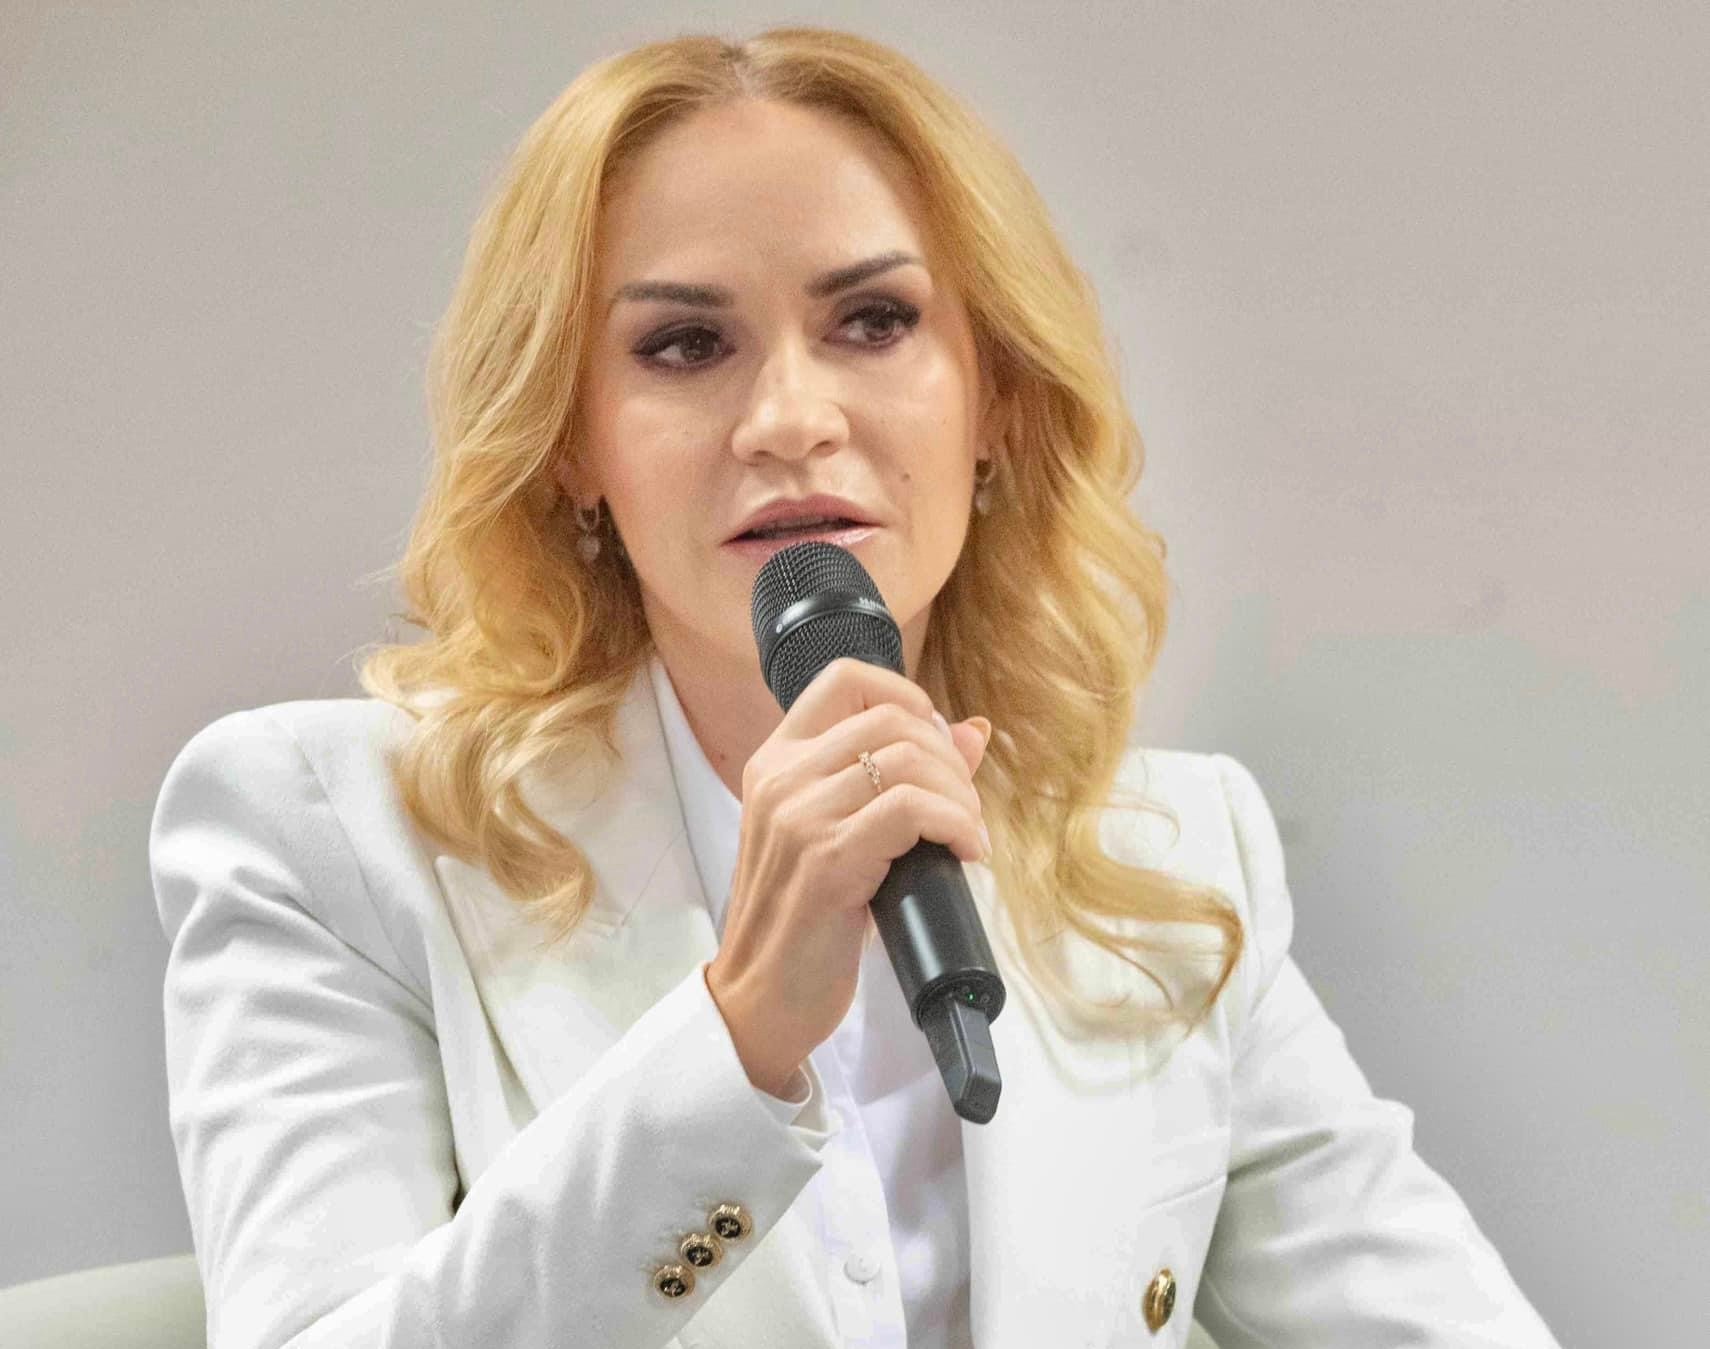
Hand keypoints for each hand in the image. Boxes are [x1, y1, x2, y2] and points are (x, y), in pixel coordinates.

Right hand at [705, 657, 992, 1095]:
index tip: (938, 746)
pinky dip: (957, 825)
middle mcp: (781, 778)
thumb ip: (896, 778)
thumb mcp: (841, 835)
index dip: (908, 697)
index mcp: (776, 761)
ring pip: (909, 761)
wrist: (762, 998)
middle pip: (892, 719)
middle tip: (964, 809)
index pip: (846, 678)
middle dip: (949, 759)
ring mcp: (799, 816)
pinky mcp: (826, 859)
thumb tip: (972, 730)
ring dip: (960, 797)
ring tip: (966, 836)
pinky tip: (966, 852)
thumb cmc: (805, 921)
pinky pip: (913, 809)